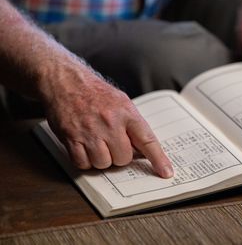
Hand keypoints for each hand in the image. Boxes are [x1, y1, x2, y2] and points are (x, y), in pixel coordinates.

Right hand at [43, 68, 172, 177]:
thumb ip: (132, 125)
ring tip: (97, 142)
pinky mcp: (71, 138)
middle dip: (119, 155)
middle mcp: (109, 123)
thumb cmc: (94, 92)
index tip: (166, 172)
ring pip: (103, 164)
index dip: (158, 158)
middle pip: (123, 158)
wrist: (65, 81)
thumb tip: (142, 150)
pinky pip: (83, 164)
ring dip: (101, 159)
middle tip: (112, 143)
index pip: (147, 140)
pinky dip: (85, 160)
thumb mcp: (121, 102)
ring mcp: (90, 131)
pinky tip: (85, 147)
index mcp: (126, 113)